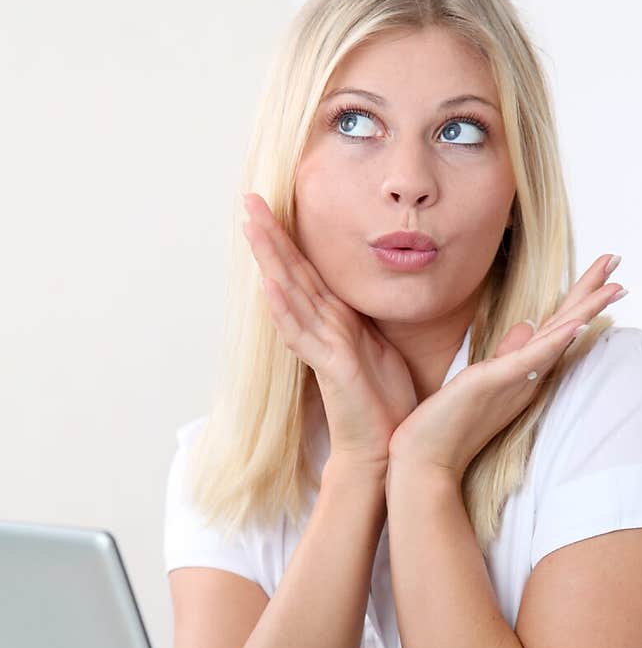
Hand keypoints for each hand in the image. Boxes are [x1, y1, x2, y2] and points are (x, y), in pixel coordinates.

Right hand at [242, 193, 418, 470]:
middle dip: (270, 235)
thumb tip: (365, 296)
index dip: (290, 237)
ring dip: (270, 260)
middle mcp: (323, 329)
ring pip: (290, 295)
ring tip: (251, 226)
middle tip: (249, 197)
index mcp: (336, 321)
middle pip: (290, 273)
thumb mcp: (380, 347)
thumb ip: (365, 321)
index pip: (307, 270)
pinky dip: (284, 308)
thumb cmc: (384, 402)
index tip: (273, 203)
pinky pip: (302, 333)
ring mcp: (322, 347)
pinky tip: (270, 283)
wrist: (383, 449)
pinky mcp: (330, 367)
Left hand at [386, 254, 624, 480]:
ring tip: (615, 286)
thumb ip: (507, 354)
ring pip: (558, 338)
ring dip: (586, 310)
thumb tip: (527, 326)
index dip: (580, 299)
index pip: (558, 328)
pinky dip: (554, 341)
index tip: (603, 273)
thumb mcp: (481, 379)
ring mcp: (514, 380)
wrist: (426, 461)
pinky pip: (530, 359)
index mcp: (524, 372)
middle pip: (567, 326)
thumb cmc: (448, 425)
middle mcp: (527, 376)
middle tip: (617, 259)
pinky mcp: (495, 383)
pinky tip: (575, 324)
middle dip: (593, 293)